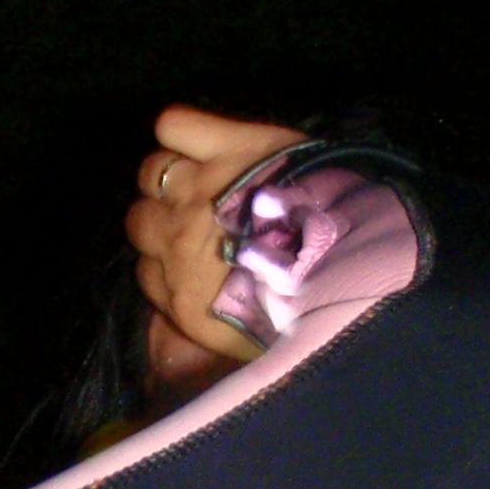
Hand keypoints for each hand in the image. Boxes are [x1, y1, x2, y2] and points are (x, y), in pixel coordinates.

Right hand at [126, 107, 307, 394]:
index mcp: (184, 297)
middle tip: (202, 223)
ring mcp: (198, 190)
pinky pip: (175, 126)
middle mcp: (177, 242)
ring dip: (171, 177)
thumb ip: (199, 353)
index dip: (171, 266)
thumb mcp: (248, 351)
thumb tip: (164, 362)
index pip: (146, 275)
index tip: (197, 265)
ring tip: (203, 181)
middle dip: (165, 223)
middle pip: (140, 223)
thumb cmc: (304, 309)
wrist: (349, 257)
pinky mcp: (227, 146)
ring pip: (153, 173)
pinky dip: (182, 130)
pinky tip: (203, 143)